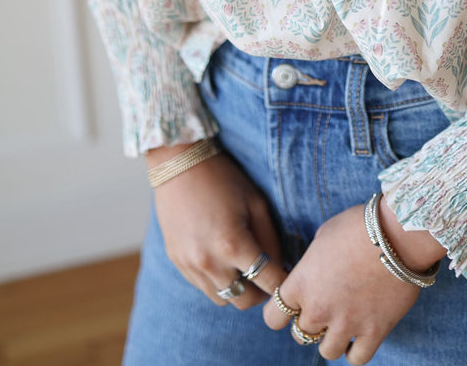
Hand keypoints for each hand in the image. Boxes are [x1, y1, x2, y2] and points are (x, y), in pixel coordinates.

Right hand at [150, 149, 283, 309]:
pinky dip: (217, 280)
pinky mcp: (177, 262)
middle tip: (266, 274)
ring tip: (243, 265)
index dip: (283, 282)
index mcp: (233, 245)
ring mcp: (190, 265)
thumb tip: (280, 266)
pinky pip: (203, 286)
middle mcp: (209, 262)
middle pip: (244, 300)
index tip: (289, 278)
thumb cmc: (223, 179)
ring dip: (237, 288)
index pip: (268, 282)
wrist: (178, 165)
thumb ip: (270, 240)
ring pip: (223, 298)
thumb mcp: (256, 203)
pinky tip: (221, 257)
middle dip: (260, 291)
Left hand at [262, 197, 446, 362]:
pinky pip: (357, 359)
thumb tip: (313, 272)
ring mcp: (346, 324)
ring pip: (327, 351)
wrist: (396, 233)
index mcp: (301, 284)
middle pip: (300, 335)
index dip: (282, 311)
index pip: (272, 318)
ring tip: (344, 321)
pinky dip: (356, 351)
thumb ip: (312, 262)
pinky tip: (361, 334)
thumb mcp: (323, 236)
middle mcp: (318, 309)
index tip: (294, 304)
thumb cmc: (357, 226)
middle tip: (326, 307)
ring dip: (332, 338)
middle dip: (310, 322)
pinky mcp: (374, 332)